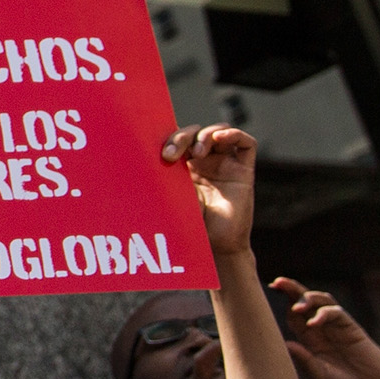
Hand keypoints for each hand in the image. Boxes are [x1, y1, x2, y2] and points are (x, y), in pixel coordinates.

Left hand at [161, 124, 256, 261]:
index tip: (161, 154)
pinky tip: (221, 138)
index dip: (170, 138)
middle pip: (195, 133)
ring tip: (197, 153)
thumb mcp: (172, 197)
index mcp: (185, 166)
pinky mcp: (244, 171)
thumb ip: (163, 176)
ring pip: (218, 132)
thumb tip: (134, 159)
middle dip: (182, 137)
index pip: (178, 139)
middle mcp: (205, 162)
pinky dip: (234, 134)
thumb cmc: (192, 225)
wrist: (217, 246)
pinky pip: (246, 144)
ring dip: (205, 135)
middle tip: (171, 155)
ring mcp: (225, 164)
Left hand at [272, 277, 379, 378]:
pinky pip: (337, 313)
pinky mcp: (352, 328)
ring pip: (321, 302)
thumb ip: (304, 360)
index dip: (282, 306)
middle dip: (291, 290)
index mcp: (309, 340)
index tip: (270, 295)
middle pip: (304, 302)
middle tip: (277, 282)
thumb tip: (284, 344)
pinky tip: (315, 322)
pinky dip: (325, 314)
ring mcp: (337, 327)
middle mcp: (321, 330)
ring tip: (297, 305)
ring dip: (307, 297)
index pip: (293, 316)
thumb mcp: (318, 376)